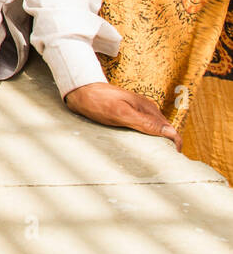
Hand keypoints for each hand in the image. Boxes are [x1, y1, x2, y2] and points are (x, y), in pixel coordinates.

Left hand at [64, 82, 181, 150]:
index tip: (172, 161)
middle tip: (162, 164)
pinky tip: (137, 147)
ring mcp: (137, 110)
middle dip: (166, 146)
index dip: (175, 146)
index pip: (171, 130)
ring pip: (153, 130)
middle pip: (164, 131)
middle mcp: (146, 109)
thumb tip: (170, 132)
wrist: (79, 89)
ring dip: (155, 143)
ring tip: (151, 159)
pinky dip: (143, 138)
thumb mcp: (120, 113)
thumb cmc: (97, 100)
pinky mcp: (127, 113)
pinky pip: (141, 128)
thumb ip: (144, 122)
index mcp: (148, 109)